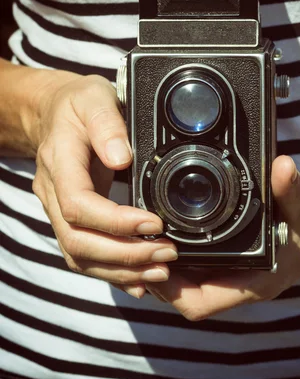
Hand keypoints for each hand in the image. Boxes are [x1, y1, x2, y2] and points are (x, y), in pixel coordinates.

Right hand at [31, 73, 177, 296]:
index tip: (155, 223)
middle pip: (78, 241)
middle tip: (167, 254)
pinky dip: (113, 272)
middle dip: (125, 255)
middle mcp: (53, 193)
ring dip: (121, 270)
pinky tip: (139, 280)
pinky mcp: (70, 221)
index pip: (78, 205)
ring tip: (161, 272)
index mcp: (59, 162)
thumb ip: (107, 124)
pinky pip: (85, 256)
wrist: (53, 113)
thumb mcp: (94, 97)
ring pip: (80, 256)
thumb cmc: (77, 104)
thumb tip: (122, 157)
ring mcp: (58, 210)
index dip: (116, 222)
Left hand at [141, 155, 299, 319]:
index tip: (149, 260)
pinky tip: (163, 230)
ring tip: (141, 234)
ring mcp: (235, 272)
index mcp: (256, 282)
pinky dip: (176, 252)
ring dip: (162, 264)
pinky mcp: (232, 259)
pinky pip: (195, 265)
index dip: (168, 289)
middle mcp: (240, 282)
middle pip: (182, 294)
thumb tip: (281, 168)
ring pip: (185, 281)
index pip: (199, 304)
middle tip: (135, 241)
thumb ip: (292, 188)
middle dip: (155, 275)